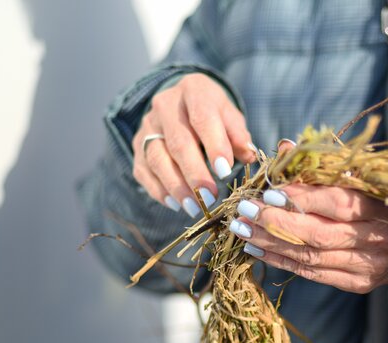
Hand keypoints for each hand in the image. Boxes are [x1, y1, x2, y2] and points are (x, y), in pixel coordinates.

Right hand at [132, 73, 256, 216]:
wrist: (183, 104)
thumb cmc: (213, 114)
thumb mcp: (230, 116)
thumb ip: (239, 135)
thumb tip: (248, 155)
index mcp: (194, 90)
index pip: (203, 118)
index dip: (214, 146)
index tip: (225, 172)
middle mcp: (165, 105)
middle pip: (178, 142)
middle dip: (195, 173)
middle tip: (209, 197)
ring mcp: (148, 125)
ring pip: (157, 158)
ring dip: (176, 187)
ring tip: (194, 207)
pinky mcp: (138, 145)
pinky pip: (143, 170)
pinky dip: (158, 190)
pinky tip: (176, 204)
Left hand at [228, 180, 387, 293]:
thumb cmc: (379, 203)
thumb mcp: (361, 178)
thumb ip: (325, 165)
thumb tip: (286, 146)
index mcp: (380, 206)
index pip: (337, 203)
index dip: (301, 198)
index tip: (268, 193)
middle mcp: (377, 238)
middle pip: (319, 234)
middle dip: (276, 223)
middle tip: (244, 212)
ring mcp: (368, 265)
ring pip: (311, 257)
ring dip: (271, 243)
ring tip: (242, 231)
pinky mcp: (357, 283)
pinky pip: (313, 274)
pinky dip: (282, 261)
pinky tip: (257, 250)